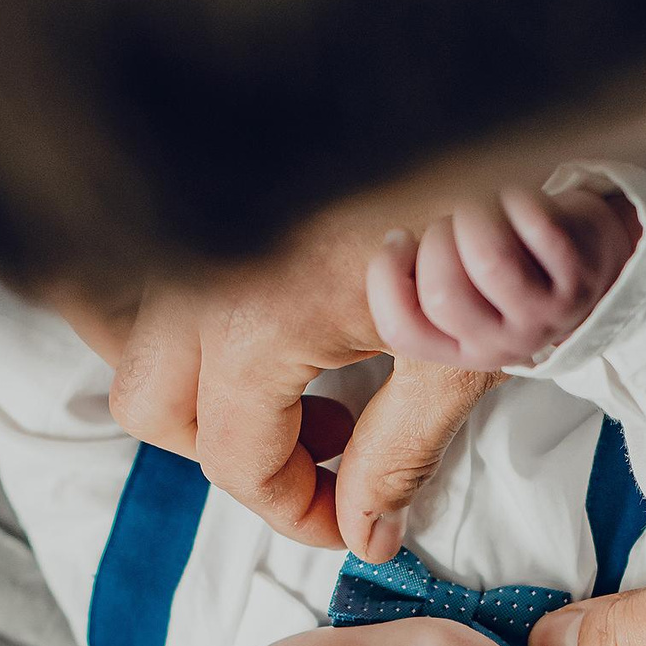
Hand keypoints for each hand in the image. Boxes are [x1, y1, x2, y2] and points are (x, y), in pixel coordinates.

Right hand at [59, 198, 505, 561]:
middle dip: (231, 455)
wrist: (501, 114)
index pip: (235, 459)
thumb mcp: (455, 359)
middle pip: (156, 408)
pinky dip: (204, 336)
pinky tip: (288, 338)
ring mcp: (206, 232)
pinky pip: (165, 291)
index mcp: (258, 318)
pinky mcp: (225, 204)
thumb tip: (365, 531)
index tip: (343, 523)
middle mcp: (207, 272)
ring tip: (309, 393)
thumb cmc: (489, 221)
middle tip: (321, 456)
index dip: (293, 511)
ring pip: (143, 346)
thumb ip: (399, 455)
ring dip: (208, 395)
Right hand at [366, 187, 641, 371]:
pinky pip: (536, 226)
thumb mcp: (470, 296)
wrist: (599, 274)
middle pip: (444, 293)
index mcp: (463, 351)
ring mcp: (544, 315)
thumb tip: (395, 244)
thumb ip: (425, 285)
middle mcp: (503, 344)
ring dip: (474, 216)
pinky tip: (514, 198)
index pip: (401, 329)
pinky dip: (517, 197)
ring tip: (480, 209)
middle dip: (437, 239)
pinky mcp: (578, 278)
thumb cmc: (519, 273)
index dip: (386, 275)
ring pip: (489, 260)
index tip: (400, 240)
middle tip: (453, 225)